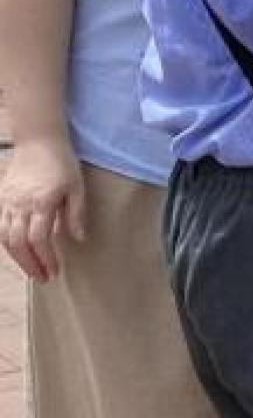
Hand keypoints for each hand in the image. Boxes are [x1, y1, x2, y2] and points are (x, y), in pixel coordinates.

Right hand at [0, 135, 85, 281]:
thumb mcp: (77, 187)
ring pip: (6, 237)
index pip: (39, 239)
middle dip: (30, 264)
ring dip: (17, 258)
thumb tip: (79, 239)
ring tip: (32, 269)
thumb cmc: (61, 162)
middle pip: (19, 243)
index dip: (46, 258)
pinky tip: (18, 252)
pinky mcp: (3, 198)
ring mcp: (8, 201)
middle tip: (43, 278)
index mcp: (41, 201)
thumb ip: (76, 214)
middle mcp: (21, 204)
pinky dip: (7, 243)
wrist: (38, 140)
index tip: (55, 270)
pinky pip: (0, 226)